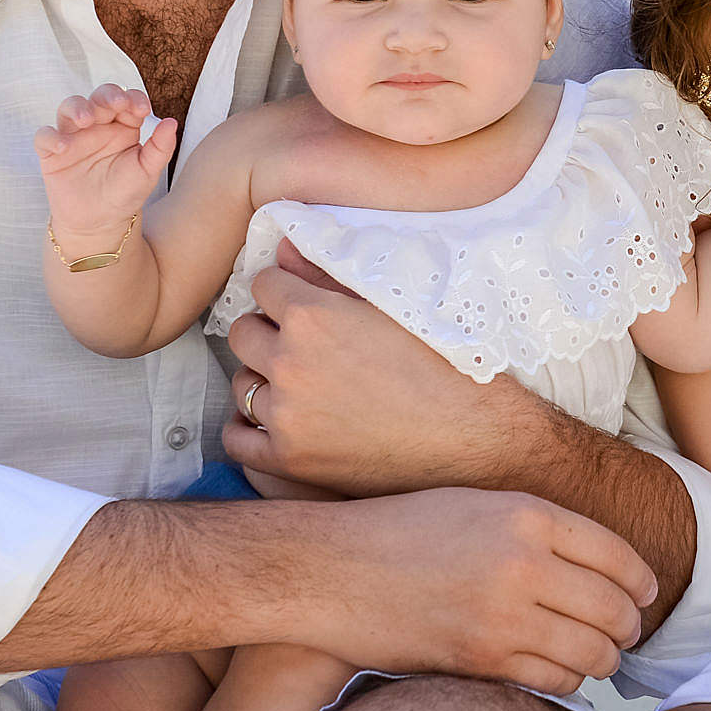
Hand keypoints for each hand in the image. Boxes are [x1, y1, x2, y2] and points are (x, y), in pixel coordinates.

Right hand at [34, 85, 175, 235]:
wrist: (101, 221)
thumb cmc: (126, 192)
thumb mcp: (148, 171)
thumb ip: (160, 147)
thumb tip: (172, 122)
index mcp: (123, 126)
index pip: (127, 102)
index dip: (134, 99)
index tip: (142, 109)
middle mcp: (98, 126)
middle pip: (99, 98)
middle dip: (107, 96)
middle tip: (116, 104)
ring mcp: (74, 136)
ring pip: (69, 108)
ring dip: (77, 108)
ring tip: (86, 120)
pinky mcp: (52, 152)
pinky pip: (44, 136)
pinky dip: (50, 137)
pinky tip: (63, 146)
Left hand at [220, 241, 535, 495]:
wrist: (473, 439)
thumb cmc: (444, 366)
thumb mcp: (393, 307)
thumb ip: (329, 274)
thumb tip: (280, 250)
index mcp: (313, 316)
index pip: (263, 284)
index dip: (285, 292)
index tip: (304, 306)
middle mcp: (290, 362)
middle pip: (242, 332)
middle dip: (268, 332)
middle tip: (302, 346)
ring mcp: (286, 415)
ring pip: (241, 384)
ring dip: (262, 379)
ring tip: (300, 386)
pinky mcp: (289, 460)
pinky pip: (236, 440)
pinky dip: (249, 429)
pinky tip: (276, 423)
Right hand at [310, 488, 656, 694]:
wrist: (331, 570)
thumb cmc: (404, 531)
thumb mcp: (480, 505)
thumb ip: (541, 528)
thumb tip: (602, 565)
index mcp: (528, 516)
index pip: (618, 556)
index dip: (641, 582)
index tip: (644, 594)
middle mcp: (524, 563)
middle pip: (614, 608)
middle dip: (630, 625)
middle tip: (626, 631)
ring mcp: (503, 615)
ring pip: (593, 652)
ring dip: (605, 659)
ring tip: (599, 655)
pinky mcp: (481, 658)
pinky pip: (554, 681)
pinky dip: (569, 681)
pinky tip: (560, 671)